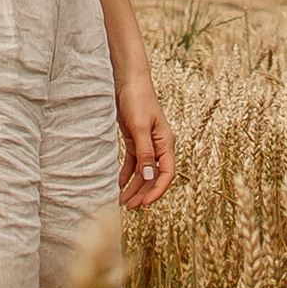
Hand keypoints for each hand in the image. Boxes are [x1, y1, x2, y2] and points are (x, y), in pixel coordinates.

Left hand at [117, 76, 175, 211]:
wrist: (127, 80)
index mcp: (166, 142)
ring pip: (143, 171)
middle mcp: (159, 145)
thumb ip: (145, 153)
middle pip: (154, 175)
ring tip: (122, 200)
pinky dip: (127, 173)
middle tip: (129, 207)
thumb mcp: (139, 127)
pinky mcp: (135, 139)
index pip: (167, 173)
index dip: (158, 190)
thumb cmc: (137, 99)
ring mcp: (147, 143)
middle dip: (143, 192)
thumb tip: (150, 177)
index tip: (145, 203)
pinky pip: (133, 162)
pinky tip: (119, 183)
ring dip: (134, 186)